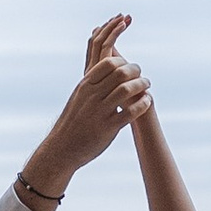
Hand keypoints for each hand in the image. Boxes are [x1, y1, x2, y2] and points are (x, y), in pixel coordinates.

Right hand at [22, 13, 148, 196]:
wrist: (62, 148)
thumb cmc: (73, 121)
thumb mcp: (79, 96)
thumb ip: (92, 82)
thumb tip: (107, 68)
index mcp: (85, 86)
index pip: (108, 63)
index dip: (123, 62)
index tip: (130, 67)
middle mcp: (92, 96)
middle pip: (120, 73)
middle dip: (136, 71)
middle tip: (142, 75)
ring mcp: (100, 112)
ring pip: (126, 90)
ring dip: (141, 85)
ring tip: (147, 86)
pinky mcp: (108, 127)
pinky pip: (130, 112)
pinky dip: (142, 104)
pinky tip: (147, 102)